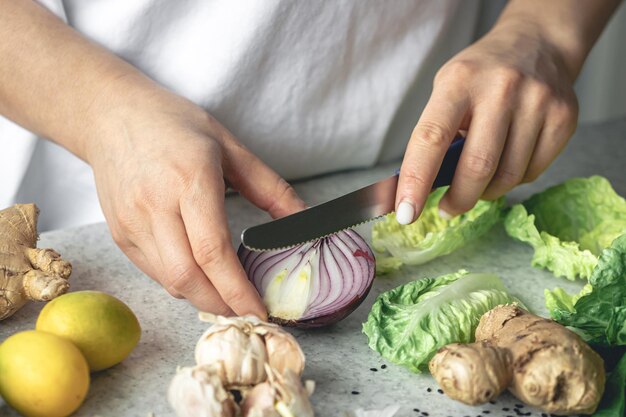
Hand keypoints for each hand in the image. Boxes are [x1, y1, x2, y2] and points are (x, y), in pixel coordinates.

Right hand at [86, 79, 304, 316]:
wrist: (112, 116)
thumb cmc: (176, 126)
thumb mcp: (230, 146)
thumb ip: (271, 188)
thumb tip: (305, 219)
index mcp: (190, 180)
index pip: (213, 251)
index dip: (237, 290)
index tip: (259, 311)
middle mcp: (155, 205)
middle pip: (188, 278)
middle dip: (221, 305)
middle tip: (247, 312)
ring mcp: (132, 223)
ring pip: (170, 281)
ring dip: (202, 297)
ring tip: (228, 295)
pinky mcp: (119, 234)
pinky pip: (154, 272)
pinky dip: (181, 282)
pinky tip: (200, 274)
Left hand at [395, 20, 578, 222]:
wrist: (537, 45)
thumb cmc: (479, 76)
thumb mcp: (447, 91)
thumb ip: (434, 135)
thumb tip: (415, 189)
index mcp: (459, 81)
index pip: (431, 139)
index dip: (416, 180)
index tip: (405, 213)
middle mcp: (501, 88)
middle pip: (476, 167)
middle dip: (458, 200)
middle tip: (447, 209)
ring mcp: (537, 103)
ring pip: (507, 176)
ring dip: (486, 192)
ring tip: (477, 183)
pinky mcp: (563, 119)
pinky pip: (532, 172)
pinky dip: (513, 180)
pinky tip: (506, 164)